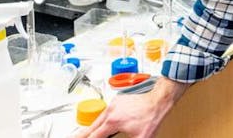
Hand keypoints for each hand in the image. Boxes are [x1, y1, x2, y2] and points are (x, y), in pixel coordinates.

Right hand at [69, 77, 186, 137]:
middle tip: (72, 137)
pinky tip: (103, 125)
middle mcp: (110, 111)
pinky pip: (105, 112)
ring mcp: (114, 104)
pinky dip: (100, 120)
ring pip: (97, 119)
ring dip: (92, 128)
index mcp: (112, 121)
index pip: (93, 136)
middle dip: (81, 135)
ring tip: (85, 134)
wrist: (159, 99)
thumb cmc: (152, 116)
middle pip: (90, 127)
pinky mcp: (118, 100)